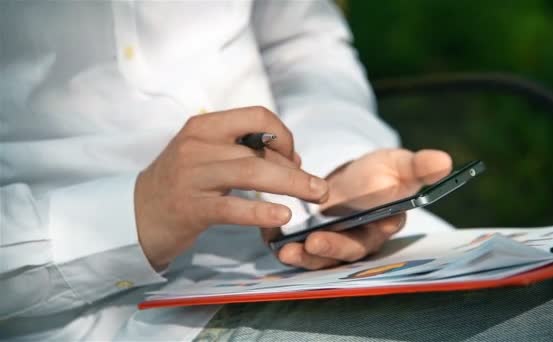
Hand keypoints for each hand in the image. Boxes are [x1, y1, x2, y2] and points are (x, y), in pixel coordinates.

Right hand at [135, 106, 328, 269]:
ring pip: (252, 173)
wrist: (135, 214)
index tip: (292, 159)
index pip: (257, 116)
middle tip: (321, 187)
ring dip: (291, 184)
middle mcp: (198, 145)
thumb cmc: (181, 183)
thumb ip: (243, 150)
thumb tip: (292, 160)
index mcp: (205, 126)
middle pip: (260, 149)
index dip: (283, 136)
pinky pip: (233, 207)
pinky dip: (261, 211)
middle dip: (297, 168)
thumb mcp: (205, 154)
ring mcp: (193, 176)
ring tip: (316, 196)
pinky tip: (283, 216)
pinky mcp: (191, 208)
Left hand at [268, 148, 451, 269]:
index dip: (355, 238)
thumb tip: (445, 160)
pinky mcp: (305, 237)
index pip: (371, 237)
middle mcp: (355, 241)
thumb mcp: (398, 165)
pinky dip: (279, 242)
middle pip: (342, 252)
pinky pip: (292, 245)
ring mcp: (329, 241)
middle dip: (325, 250)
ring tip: (284, 250)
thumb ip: (417, 167)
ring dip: (301, 256)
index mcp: (380, 227)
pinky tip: (267, 235)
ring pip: (316, 257)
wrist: (352, 177)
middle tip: (308, 245)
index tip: (331, 235)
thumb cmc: (380, 174)